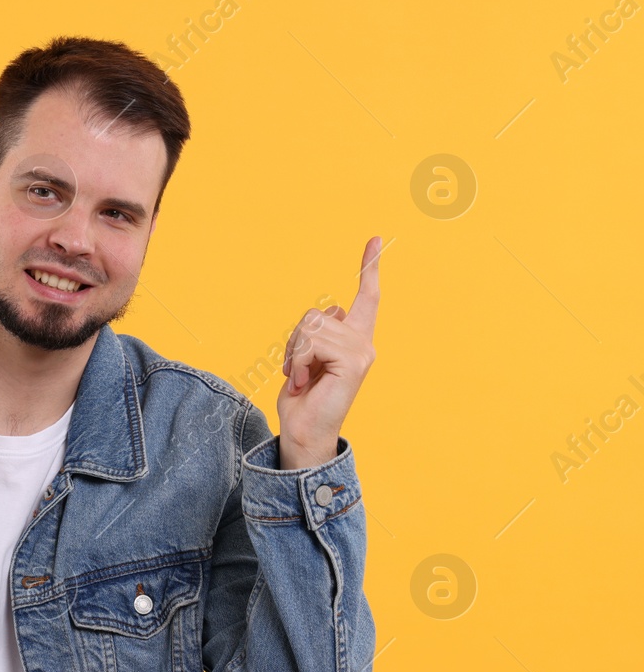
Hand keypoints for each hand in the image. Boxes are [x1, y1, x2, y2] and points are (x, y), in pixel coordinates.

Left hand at [277, 235, 381, 468]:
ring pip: (311, 327)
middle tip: (297, 370)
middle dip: (294, 341)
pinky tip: (306, 382)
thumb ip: (318, 333)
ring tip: (302, 377)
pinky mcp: (354, 361)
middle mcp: (364, 341)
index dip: (369, 267)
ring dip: (295, 354)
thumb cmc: (302, 399)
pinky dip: (299, 362)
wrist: (303, 432)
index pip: (366, 297)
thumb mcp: (305, 356)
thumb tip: (331, 312)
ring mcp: (362, 351)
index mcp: (354, 339)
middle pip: (317, 314)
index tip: (375, 239)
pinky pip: (311, 342)